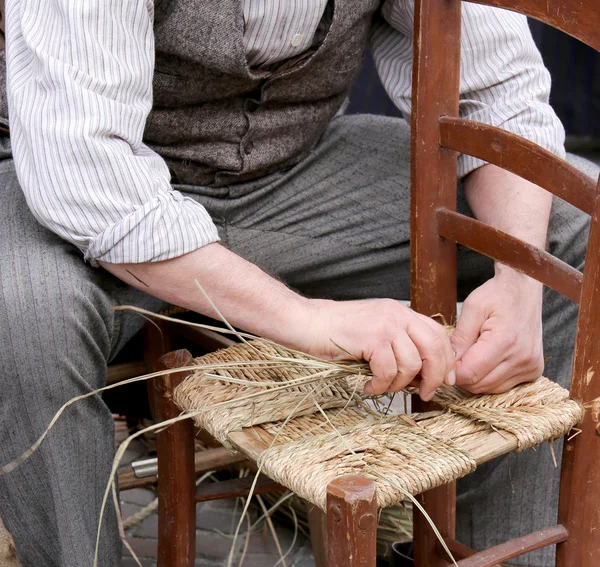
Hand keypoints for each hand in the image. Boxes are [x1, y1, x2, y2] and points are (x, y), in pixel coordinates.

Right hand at [302, 298, 455, 399]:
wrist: (305, 322)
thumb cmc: (335, 332)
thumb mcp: (373, 331)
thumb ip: (397, 343)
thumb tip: (421, 373)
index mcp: (400, 312)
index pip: (437, 334)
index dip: (446, 359)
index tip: (445, 380)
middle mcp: (397, 314)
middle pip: (434, 348)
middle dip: (435, 376)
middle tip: (425, 394)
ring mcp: (384, 325)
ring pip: (412, 364)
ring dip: (399, 385)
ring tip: (381, 387)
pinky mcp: (371, 338)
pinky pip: (388, 371)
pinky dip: (380, 386)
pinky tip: (368, 386)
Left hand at [450, 266, 543, 393]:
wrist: (523, 289)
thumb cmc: (497, 295)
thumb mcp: (472, 309)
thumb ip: (460, 339)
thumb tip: (449, 365)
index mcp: (505, 340)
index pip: (470, 373)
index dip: (452, 371)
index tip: (447, 360)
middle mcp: (522, 358)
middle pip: (479, 385)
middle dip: (462, 374)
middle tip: (459, 355)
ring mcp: (530, 366)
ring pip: (490, 388)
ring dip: (476, 377)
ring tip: (475, 354)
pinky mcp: (534, 371)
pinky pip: (504, 386)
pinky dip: (490, 377)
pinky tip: (488, 359)